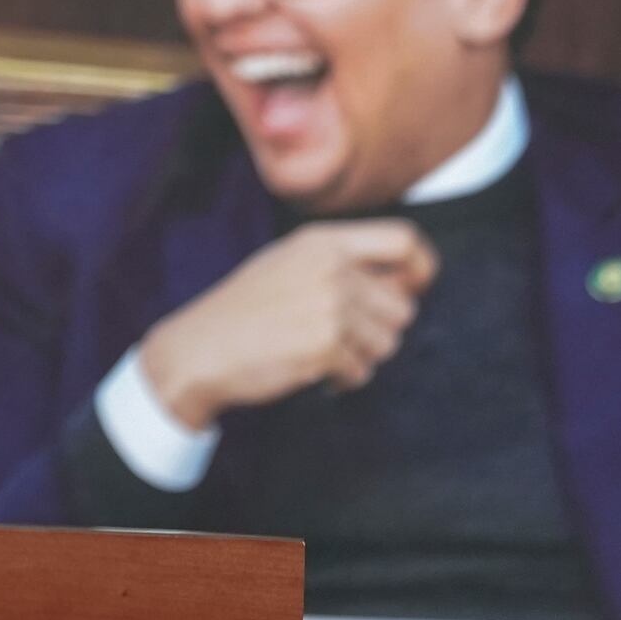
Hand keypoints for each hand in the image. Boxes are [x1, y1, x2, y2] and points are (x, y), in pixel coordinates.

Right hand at [137, 219, 438, 430]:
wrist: (201, 347)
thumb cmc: (245, 310)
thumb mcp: (288, 263)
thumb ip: (343, 263)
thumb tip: (409, 284)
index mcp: (322, 241)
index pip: (404, 241)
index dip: (420, 268)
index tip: (409, 289)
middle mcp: (331, 268)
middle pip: (402, 305)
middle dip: (378, 330)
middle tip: (339, 335)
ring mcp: (330, 306)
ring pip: (387, 343)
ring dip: (359, 356)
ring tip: (317, 349)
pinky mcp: (327, 346)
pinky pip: (363, 372)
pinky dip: (340, 378)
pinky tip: (307, 367)